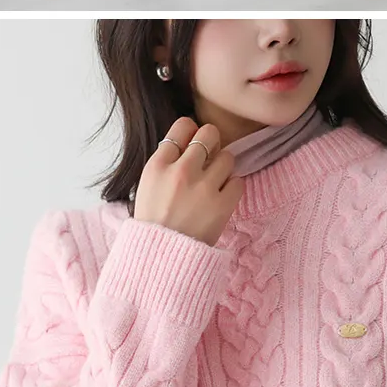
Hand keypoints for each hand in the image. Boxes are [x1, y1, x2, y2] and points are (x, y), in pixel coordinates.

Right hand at [135, 116, 241, 245]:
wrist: (162, 260)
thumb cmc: (153, 224)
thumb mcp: (147, 186)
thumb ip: (166, 163)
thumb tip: (190, 141)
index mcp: (157, 166)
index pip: (182, 126)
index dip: (190, 131)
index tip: (192, 141)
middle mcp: (181, 172)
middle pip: (209, 134)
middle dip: (211, 142)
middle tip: (209, 158)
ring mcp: (203, 188)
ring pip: (227, 156)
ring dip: (223, 167)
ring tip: (214, 183)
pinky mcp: (222, 205)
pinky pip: (238, 181)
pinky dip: (232, 188)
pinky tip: (221, 198)